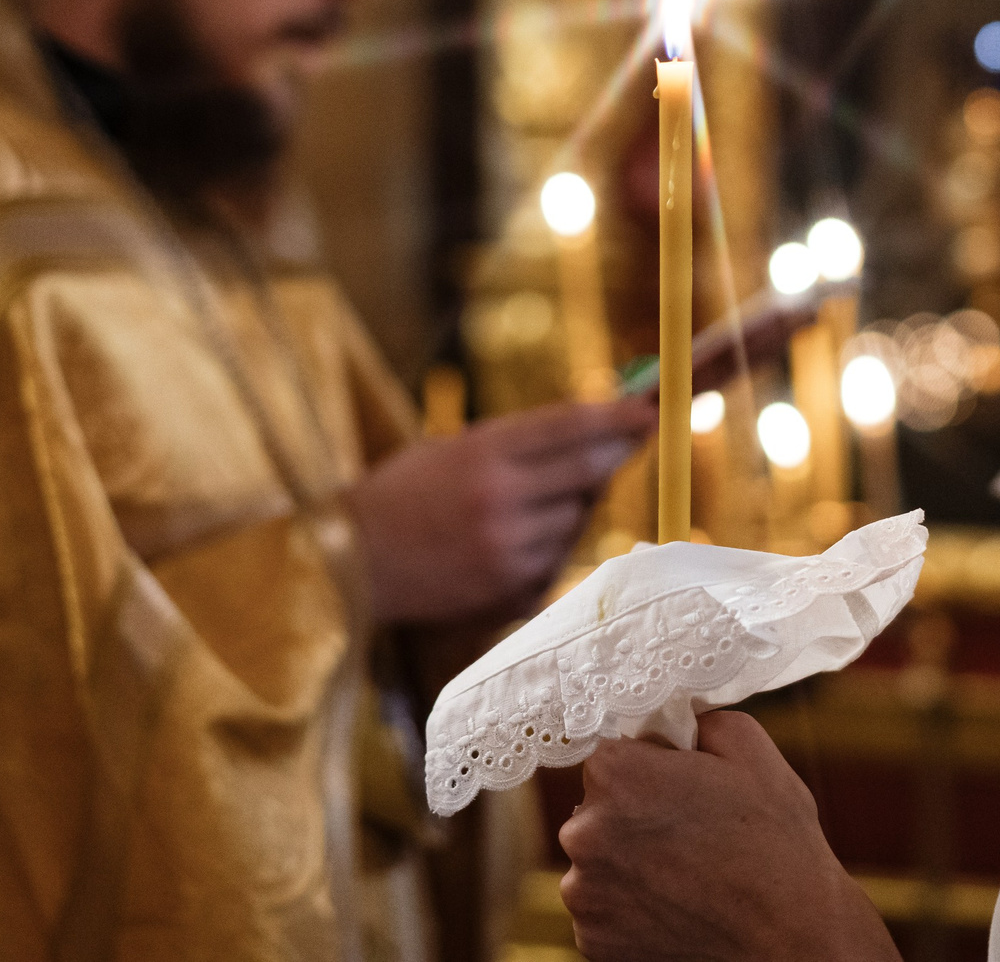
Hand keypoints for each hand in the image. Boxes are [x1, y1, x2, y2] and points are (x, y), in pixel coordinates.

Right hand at [346, 398, 654, 624]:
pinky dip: (552, 542)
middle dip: (614, 451)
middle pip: (588, 470)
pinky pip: (560, 557)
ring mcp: (509, 551)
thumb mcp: (452, 448)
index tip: (648, 407)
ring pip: (579, 517)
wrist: (351, 564)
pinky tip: (517, 537)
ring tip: (531, 499)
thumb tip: (596, 427)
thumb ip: (518, 441)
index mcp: (480, 454)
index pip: (569, 426)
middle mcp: (500, 502)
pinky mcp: (514, 591)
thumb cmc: (402, 495)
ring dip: (573, 502)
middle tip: (634, 435)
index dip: (616, 415)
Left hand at [559, 712, 898, 961]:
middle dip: (635, 817)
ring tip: (689, 876)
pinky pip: (605, 909)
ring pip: (600, 862)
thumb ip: (697, 721)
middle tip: (691, 835)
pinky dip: (633, 908)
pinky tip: (678, 907)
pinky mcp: (593, 941)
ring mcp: (585, 894)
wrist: (792, 939)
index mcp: (614, 775)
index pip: (611, 755)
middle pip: (598, 809)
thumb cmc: (775, 845)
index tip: (683, 790)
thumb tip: (673, 724)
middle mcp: (583, 832)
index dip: (650, 769)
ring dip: (631, 864)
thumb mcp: (750, 749)